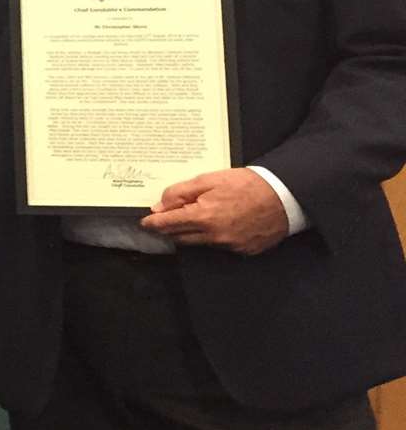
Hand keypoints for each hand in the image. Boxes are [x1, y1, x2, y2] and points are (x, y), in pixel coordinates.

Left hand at [139, 168, 288, 254]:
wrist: (284, 196)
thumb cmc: (247, 184)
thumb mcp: (209, 180)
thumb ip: (181, 193)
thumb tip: (159, 206)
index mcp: (203, 217)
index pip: (168, 225)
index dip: (153, 223)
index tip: (144, 223)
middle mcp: (214, 236)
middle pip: (180, 237)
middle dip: (170, 228)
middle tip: (166, 218)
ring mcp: (230, 245)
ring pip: (199, 243)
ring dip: (191, 233)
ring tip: (195, 217)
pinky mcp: (244, 250)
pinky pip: (220, 246)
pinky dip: (213, 237)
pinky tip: (220, 223)